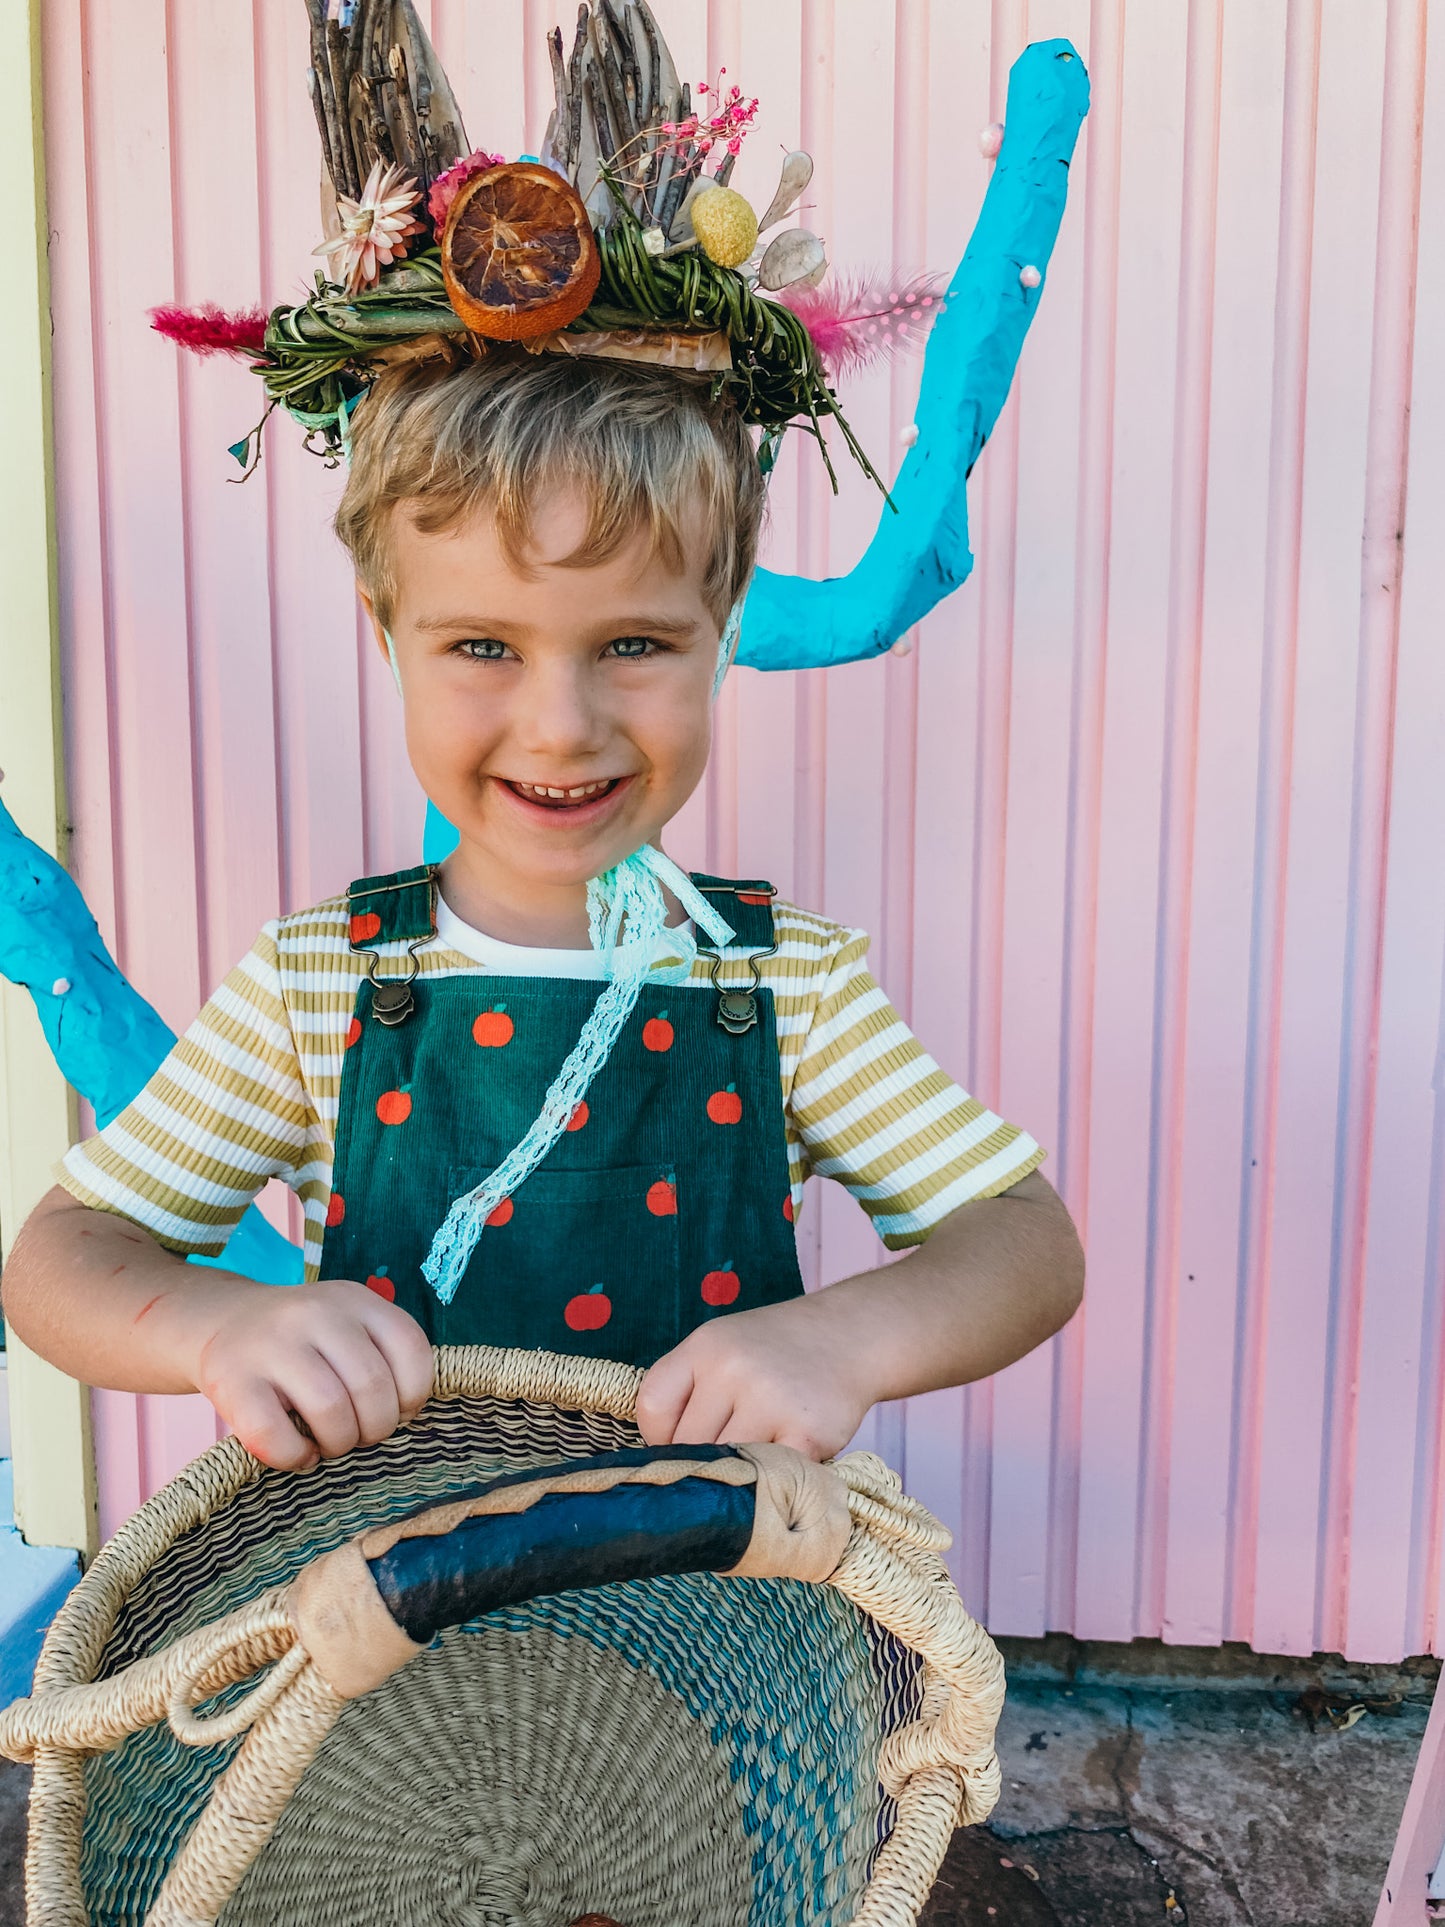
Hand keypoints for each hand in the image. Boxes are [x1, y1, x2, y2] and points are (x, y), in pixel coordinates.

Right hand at [190, 1280, 434, 1469]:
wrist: (222, 1322)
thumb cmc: (303, 1340)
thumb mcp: (347, 1326)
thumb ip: (381, 1356)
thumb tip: (405, 1416)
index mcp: (354, 1298)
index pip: (410, 1348)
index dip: (412, 1394)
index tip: (397, 1410)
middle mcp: (315, 1312)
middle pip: (372, 1386)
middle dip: (376, 1428)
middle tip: (360, 1435)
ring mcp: (271, 1344)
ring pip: (331, 1411)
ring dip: (339, 1443)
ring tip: (330, 1444)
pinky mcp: (232, 1381)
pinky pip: (277, 1436)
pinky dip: (297, 1456)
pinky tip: (300, 1453)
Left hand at [636, 1301, 871, 1460]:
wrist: (850, 1336)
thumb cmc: (774, 1351)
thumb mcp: (723, 1347)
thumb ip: (688, 1394)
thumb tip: (660, 1468)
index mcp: (706, 1347)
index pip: (652, 1408)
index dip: (660, 1436)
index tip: (681, 1442)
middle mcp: (734, 1369)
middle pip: (689, 1446)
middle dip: (703, 1459)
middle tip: (727, 1455)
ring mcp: (772, 1401)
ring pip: (726, 1467)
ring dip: (738, 1474)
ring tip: (754, 1461)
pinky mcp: (807, 1434)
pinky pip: (768, 1479)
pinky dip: (772, 1482)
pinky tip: (781, 1464)